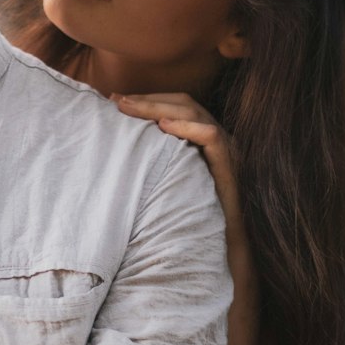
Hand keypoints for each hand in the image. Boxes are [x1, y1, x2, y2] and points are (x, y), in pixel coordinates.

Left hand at [114, 89, 239, 229]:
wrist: (223, 244)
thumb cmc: (190, 214)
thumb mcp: (168, 179)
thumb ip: (155, 158)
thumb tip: (120, 145)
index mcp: (203, 136)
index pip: (177, 105)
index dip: (147, 100)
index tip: (115, 101)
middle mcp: (216, 137)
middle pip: (184, 103)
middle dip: (148, 100)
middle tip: (116, 101)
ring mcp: (226, 149)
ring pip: (195, 113)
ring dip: (159, 108)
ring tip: (130, 108)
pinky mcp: (228, 165)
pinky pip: (210, 136)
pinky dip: (186, 127)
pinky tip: (162, 126)